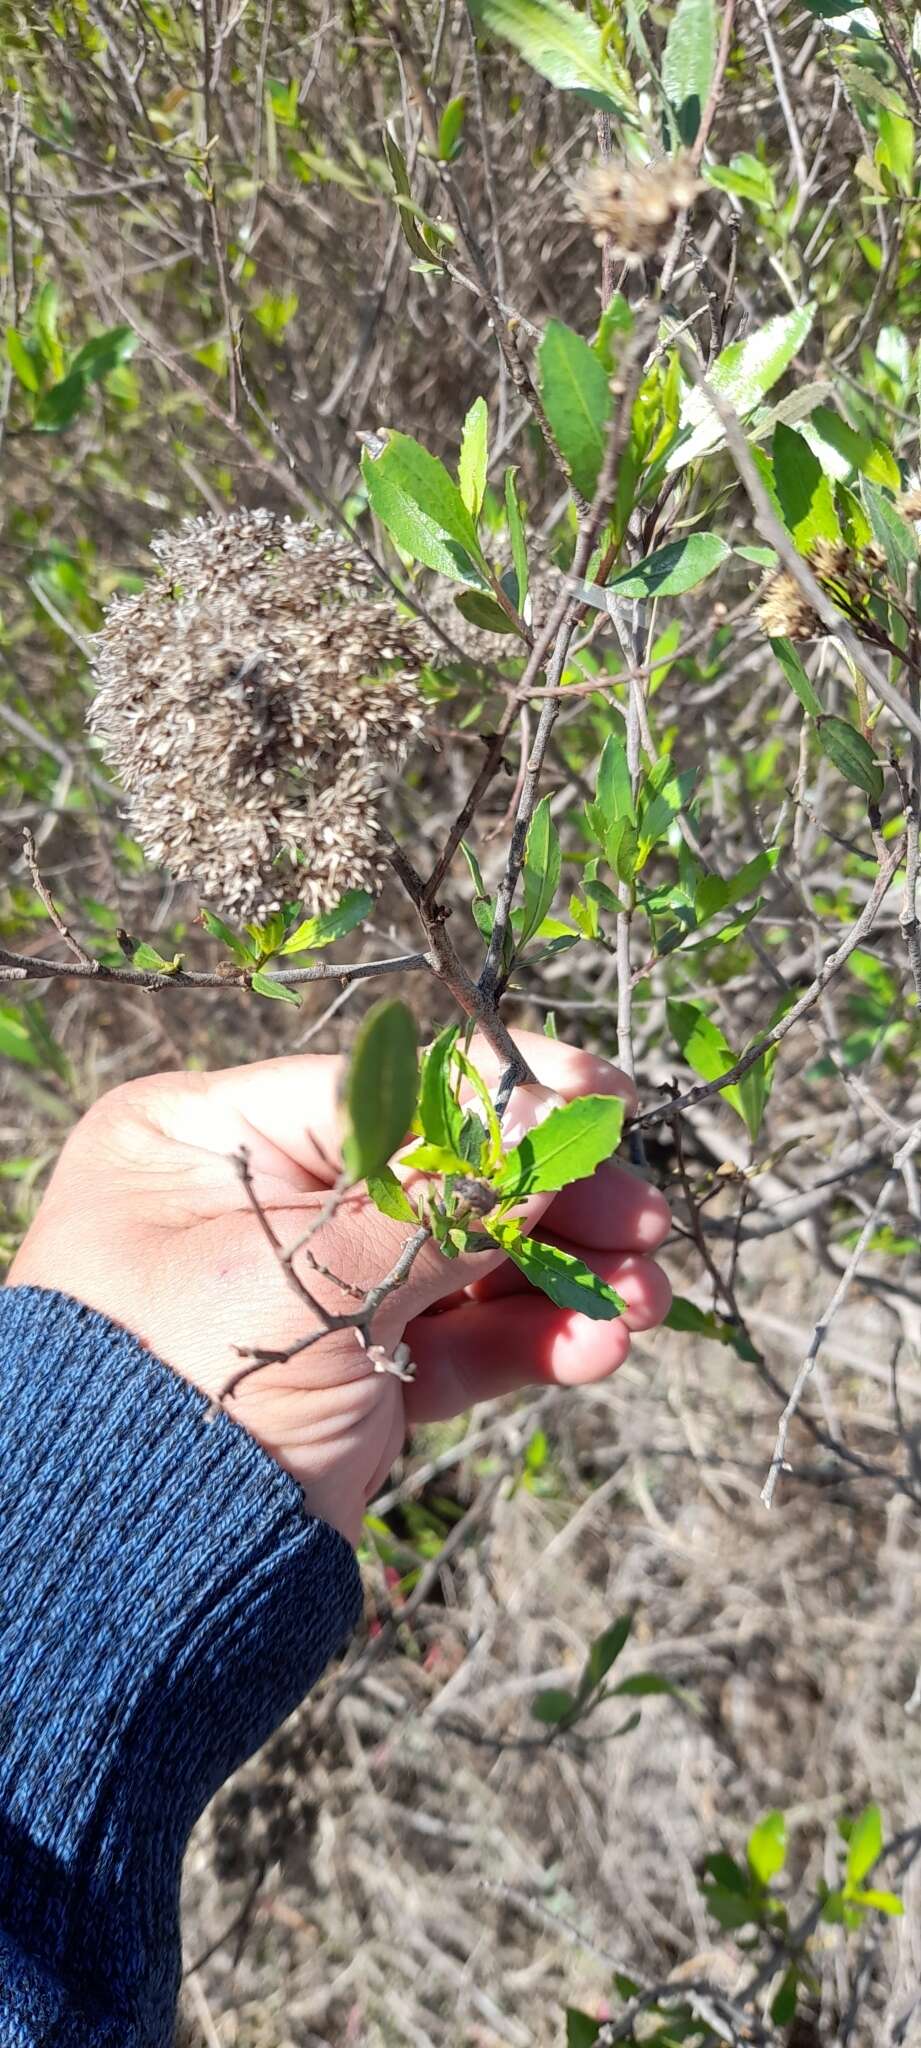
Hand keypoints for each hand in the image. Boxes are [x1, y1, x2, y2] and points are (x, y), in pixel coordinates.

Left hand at [9, 1028, 669, 1542]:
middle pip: (434, 1173)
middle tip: (644, 1214)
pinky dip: (525, 1341)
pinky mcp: (349, 1375)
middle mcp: (252, 1204)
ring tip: (645, 1298)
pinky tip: (597, 1346)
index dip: (498, 1093)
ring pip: (458, 1262)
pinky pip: (453, 1341)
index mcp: (205, 1140)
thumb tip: (554, 1114)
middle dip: (547, 1198)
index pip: (379, 1089)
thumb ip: (442, 1197)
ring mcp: (307, 1293)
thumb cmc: (182, 1389)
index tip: (602, 1096)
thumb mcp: (314, 1275)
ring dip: (559, 1278)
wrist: (131, 1587)